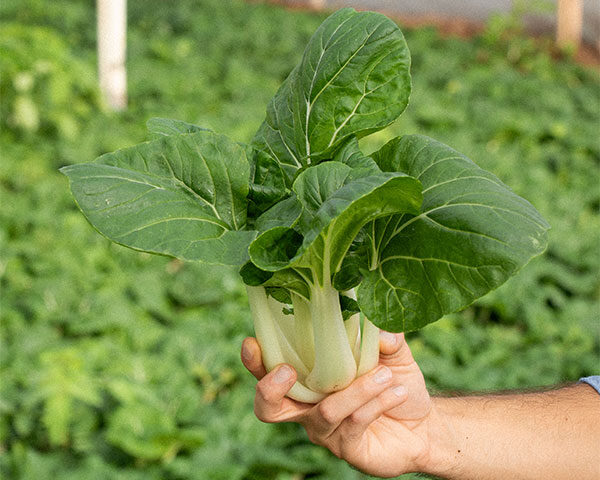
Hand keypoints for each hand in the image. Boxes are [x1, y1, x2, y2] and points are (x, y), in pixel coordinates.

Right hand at [241, 332, 436, 477]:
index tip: (252, 342)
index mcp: (308, 380)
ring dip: (355, 390)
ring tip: (384, 374)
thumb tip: (379, 329)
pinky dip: (375, 403)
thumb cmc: (394, 383)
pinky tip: (395, 391)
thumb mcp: (391, 354)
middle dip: (269, 389)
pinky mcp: (347, 449)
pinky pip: (354, 423)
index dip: (256, 361)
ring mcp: (326, 431)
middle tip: (285, 371)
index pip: (270, 372)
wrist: (423, 424)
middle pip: (270, 409)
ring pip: (326, 410)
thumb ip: (383, 339)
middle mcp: (308, 408)